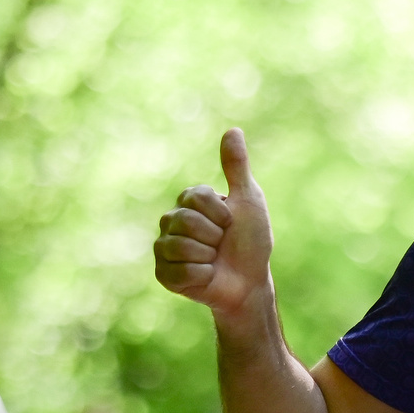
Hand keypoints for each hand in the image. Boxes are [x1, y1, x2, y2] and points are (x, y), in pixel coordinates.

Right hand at [153, 128, 272, 318]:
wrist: (249, 282)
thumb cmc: (250, 242)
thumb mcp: (248, 200)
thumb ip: (236, 167)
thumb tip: (233, 130)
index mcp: (188, 202)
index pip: (195, 197)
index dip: (220, 213)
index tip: (230, 223)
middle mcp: (171, 222)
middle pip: (184, 221)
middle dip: (213, 236)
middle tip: (221, 245)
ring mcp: (164, 248)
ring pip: (179, 246)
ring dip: (207, 256)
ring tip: (212, 261)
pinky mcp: (163, 274)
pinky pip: (178, 271)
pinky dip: (200, 276)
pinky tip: (205, 276)